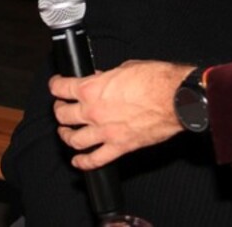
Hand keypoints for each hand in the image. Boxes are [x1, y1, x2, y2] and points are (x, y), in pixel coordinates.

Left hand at [49, 60, 195, 169]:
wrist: (176, 99)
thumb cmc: (155, 80)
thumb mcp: (125, 68)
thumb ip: (106, 77)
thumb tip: (100, 79)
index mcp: (91, 89)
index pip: (60, 88)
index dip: (55, 85)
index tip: (57, 85)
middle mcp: (93, 112)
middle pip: (62, 115)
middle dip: (59, 110)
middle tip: (62, 108)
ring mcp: (105, 132)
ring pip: (73, 140)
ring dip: (66, 136)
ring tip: (66, 132)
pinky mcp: (120, 147)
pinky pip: (95, 160)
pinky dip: (83, 163)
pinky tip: (78, 161)